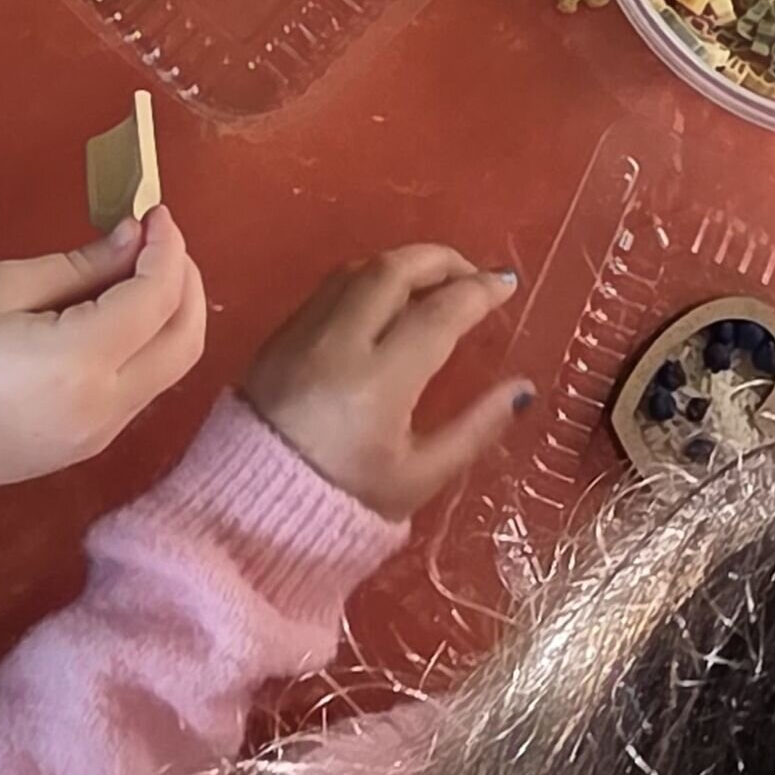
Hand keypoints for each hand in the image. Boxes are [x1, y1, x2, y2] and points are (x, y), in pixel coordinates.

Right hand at [0, 211, 213, 505]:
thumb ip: (79, 266)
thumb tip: (134, 241)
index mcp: (77, 361)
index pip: (156, 299)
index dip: (167, 248)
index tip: (155, 211)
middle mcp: (104, 407)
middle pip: (185, 341)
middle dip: (187, 282)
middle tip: (161, 240)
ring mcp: (101, 436)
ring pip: (171, 369)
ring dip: (172, 315)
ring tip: (140, 270)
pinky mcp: (89, 448)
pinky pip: (142, 389)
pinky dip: (148, 345)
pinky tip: (117, 314)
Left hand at [240, 246, 530, 519]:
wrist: (250, 513)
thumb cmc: (343, 503)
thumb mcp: (419, 477)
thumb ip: (476, 428)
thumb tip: (524, 389)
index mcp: (379, 382)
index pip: (439, 313)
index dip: (479, 292)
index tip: (505, 285)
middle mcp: (338, 344)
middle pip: (394, 269)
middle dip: (442, 260)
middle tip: (472, 275)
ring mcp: (301, 334)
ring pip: (357, 269)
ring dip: (403, 264)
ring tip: (435, 282)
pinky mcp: (277, 336)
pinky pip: (329, 288)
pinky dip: (368, 280)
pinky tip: (387, 300)